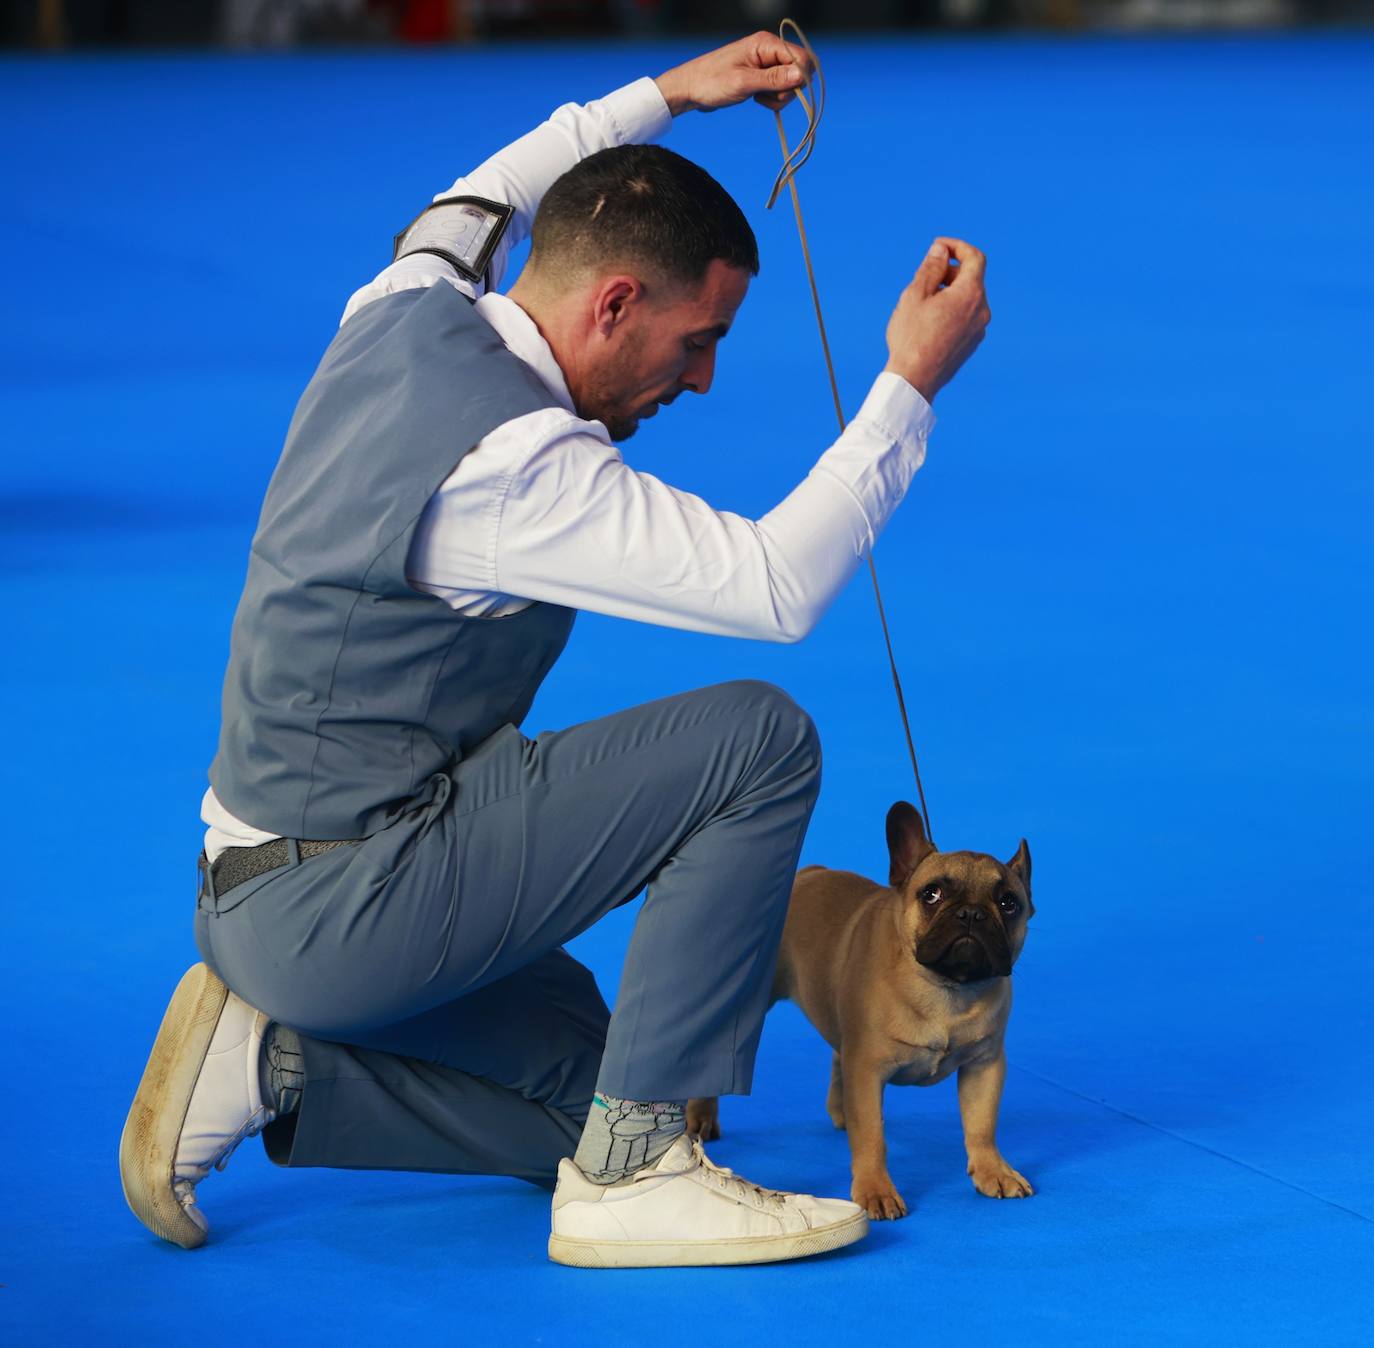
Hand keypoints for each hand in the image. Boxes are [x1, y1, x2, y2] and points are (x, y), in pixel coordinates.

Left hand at [654, 32, 812, 116]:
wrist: (691, 89)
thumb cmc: (711, 82)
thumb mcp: (743, 82)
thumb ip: (773, 79)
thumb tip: (801, 75)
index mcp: (765, 43)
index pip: (801, 57)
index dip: (800, 77)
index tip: (784, 92)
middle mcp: (769, 50)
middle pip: (799, 71)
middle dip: (788, 90)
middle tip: (767, 97)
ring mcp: (766, 63)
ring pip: (790, 83)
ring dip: (779, 97)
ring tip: (758, 98)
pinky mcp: (762, 76)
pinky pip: (779, 89)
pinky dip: (772, 99)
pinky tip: (757, 98)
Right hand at [884, 238, 991, 403]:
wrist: (915, 380)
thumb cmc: (912, 337)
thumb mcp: (915, 294)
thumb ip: (931, 267)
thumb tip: (941, 250)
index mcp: (971, 294)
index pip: (974, 257)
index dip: (957, 246)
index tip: (938, 247)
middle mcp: (982, 310)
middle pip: (971, 278)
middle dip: (949, 271)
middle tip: (923, 278)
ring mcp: (979, 330)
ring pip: (968, 299)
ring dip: (949, 292)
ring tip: (923, 303)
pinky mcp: (971, 344)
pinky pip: (965, 318)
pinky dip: (952, 310)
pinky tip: (929, 322)